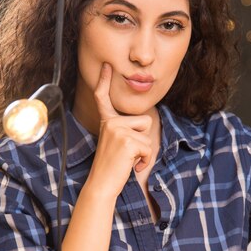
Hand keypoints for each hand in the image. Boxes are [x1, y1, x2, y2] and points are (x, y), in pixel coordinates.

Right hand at [85, 63, 153, 197]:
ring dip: (144, 151)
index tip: (107, 66)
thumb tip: (145, 122)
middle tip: (126, 154)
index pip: (104, 98)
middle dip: (142, 140)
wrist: (102, 184)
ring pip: (148, 135)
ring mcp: (118, 130)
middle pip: (145, 121)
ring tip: (128, 159)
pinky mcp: (127, 141)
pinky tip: (131, 165)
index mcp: (107, 122)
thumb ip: (125, 131)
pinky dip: (144, 160)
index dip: (104, 81)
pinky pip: (148, 147)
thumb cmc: (111, 167)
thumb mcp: (116, 143)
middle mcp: (111, 122)